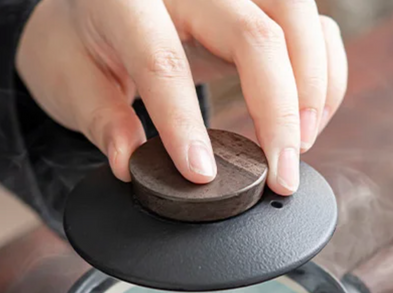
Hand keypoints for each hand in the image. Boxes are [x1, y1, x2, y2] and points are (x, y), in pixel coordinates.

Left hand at [16, 0, 347, 194]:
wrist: (96, 10)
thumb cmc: (81, 45)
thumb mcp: (69, 81)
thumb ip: (101, 120)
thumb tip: (129, 164)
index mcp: (125, 0)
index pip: (163, 59)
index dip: (185, 121)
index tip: (202, 176)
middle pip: (254, 33)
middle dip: (279, 110)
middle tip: (281, 175)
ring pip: (298, 17)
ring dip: (312, 88)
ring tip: (300, 147)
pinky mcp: (259, 1)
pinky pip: (312, 24)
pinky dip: (323, 73)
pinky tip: (310, 121)